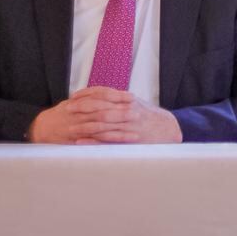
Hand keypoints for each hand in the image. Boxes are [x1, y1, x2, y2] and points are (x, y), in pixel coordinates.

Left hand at [28, 87, 182, 143]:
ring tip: (69, 128)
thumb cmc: (149, 117)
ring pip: (102, 124)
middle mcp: (127, 110)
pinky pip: (107, 140)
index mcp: (127, 100)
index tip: (74, 96)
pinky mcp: (128, 140)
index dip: (87, 93)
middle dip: (82, 108)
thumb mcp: (136, 103)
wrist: (169, 129)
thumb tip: (101, 96)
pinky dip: (93, 141)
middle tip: (67, 109)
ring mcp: (127, 125)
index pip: (104, 92)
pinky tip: (81, 142)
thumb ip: (119, 99)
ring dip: (84, 126)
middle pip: (100, 107)